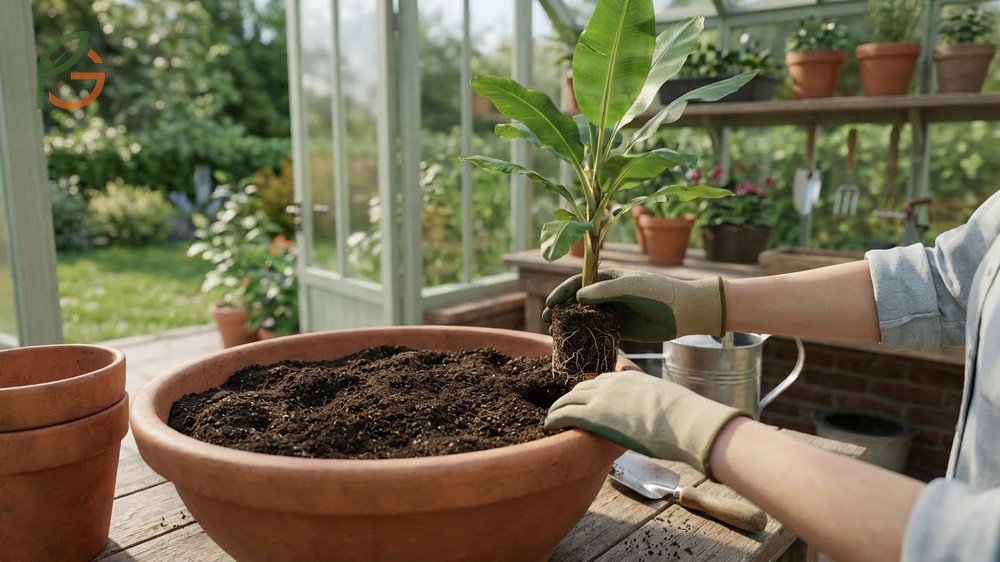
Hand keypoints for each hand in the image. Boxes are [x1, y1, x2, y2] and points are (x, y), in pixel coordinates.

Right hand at [541, 268, 724, 341]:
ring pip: (585, 318)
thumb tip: (578, 296)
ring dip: (570, 326)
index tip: (549, 305)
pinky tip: (575, 345)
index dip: (561, 293)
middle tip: (547, 322)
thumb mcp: (629, 286)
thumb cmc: (657, 291)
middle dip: (561, 310)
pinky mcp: (620, 329)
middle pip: (577, 302)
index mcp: (607, 278)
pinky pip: (597, 333)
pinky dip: (585, 338)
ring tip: (556, 335)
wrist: (682, 311)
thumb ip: (603, 291)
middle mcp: (607, 295)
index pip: (577, 283)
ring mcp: (612, 312)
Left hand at [545, 371, 748, 476]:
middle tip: (563, 407)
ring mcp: (601, 397)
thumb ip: (654, 406)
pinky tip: (548, 426)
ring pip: (570, 398)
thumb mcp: (666, 402)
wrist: (684, 421)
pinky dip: (554, 418)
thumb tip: (661, 419)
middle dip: (571, 396)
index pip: (602, 379)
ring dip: (559, 407)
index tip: (585, 397)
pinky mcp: (594, 414)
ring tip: (552, 416)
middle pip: (582, 386)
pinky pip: (565, 413)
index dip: (590, 389)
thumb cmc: (684, 418)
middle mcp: (612, 382)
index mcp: (630, 377)